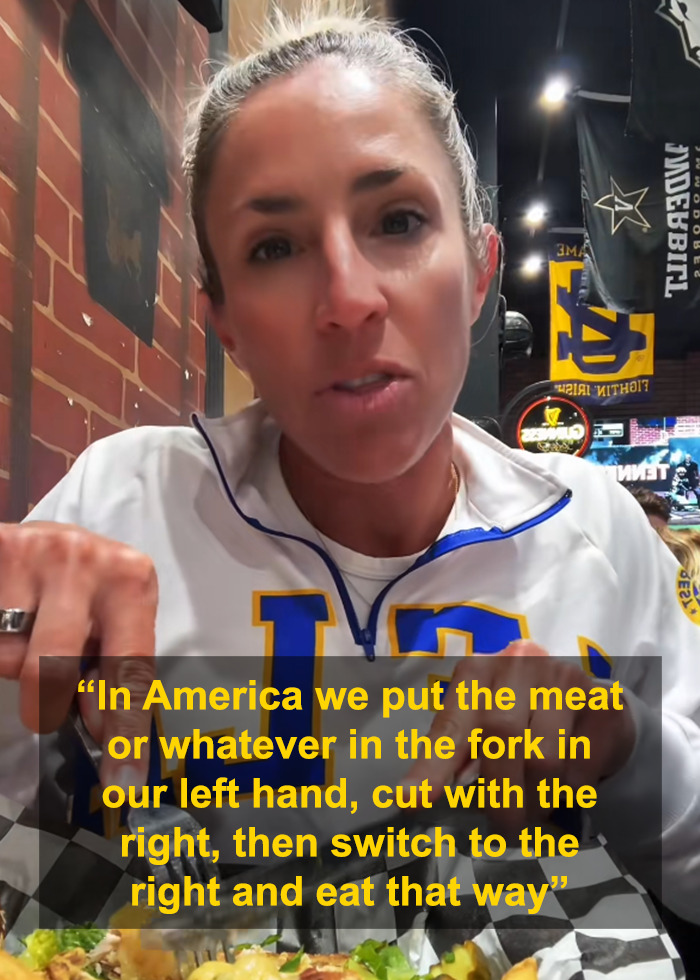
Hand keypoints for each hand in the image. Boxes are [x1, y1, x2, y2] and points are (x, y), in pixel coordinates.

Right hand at [0, 521, 156, 788]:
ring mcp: (34, 551)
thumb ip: (111, 673)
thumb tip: (105, 732)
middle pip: (53, 667)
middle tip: (44, 707)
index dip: (126, 732)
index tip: (122, 784)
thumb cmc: (84, 590)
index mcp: (132, 581)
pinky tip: (6, 620)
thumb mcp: (110, 622)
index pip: (130, 671)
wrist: (40, 538)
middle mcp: (86, 559)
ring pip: (9, 655)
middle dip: (44, 700)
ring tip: (27, 631)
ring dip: (13, 662)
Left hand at [403, 641, 635, 833]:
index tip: (413, 800)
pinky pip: (581, 767)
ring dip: (537, 800)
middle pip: (502, 737)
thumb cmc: (524, 717)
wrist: (589, 704)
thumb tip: (416, 799)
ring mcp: (564, 680)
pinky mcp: (602, 703)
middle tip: (504, 828)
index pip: (451, 725)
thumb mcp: (483, 726)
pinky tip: (565, 789)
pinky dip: (570, 793)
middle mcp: (519, 666)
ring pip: (544, 758)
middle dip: (500, 795)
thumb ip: (457, 754)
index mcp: (477, 673)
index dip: (432, 766)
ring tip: (534, 810)